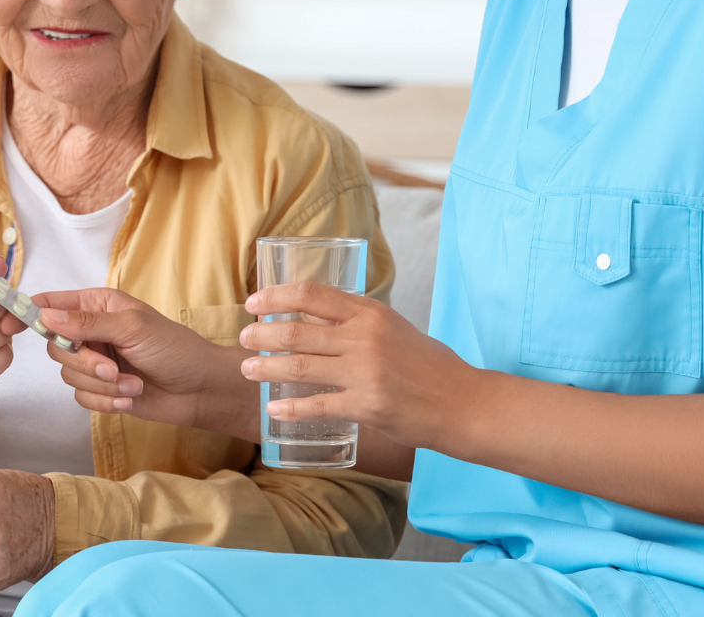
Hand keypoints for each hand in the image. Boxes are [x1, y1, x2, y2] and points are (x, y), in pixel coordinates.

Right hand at [35, 288, 255, 440]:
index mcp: (97, 305)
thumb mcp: (133, 328)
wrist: (199, 389)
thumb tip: (45, 316)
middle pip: (56, 348)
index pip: (51, 304)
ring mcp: (95, 361)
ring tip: (133, 383)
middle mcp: (91, 331)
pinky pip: (82, 398)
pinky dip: (107, 401)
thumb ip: (87, 324)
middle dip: (85, 363)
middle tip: (113, 367)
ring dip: (103, 385)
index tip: (9, 325)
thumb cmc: (175, 348)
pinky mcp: (100, 389)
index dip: (28, 313)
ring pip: (69, 376)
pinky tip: (131, 396)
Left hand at [239, 283, 472, 450]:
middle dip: (262, 334)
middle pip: (297, 331)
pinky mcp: (367, 406)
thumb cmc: (426, 364)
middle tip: (243, 338)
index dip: (275, 296)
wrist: (460, 401)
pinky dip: (291, 407)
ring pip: (301, 366)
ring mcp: (365, 372)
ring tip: (246, 369)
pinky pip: (318, 405)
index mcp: (369, 312)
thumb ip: (355, 322)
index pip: (311, 294)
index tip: (254, 302)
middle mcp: (364, 337)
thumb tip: (312, 317)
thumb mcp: (392, 328)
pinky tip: (273, 408)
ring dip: (266, 367)